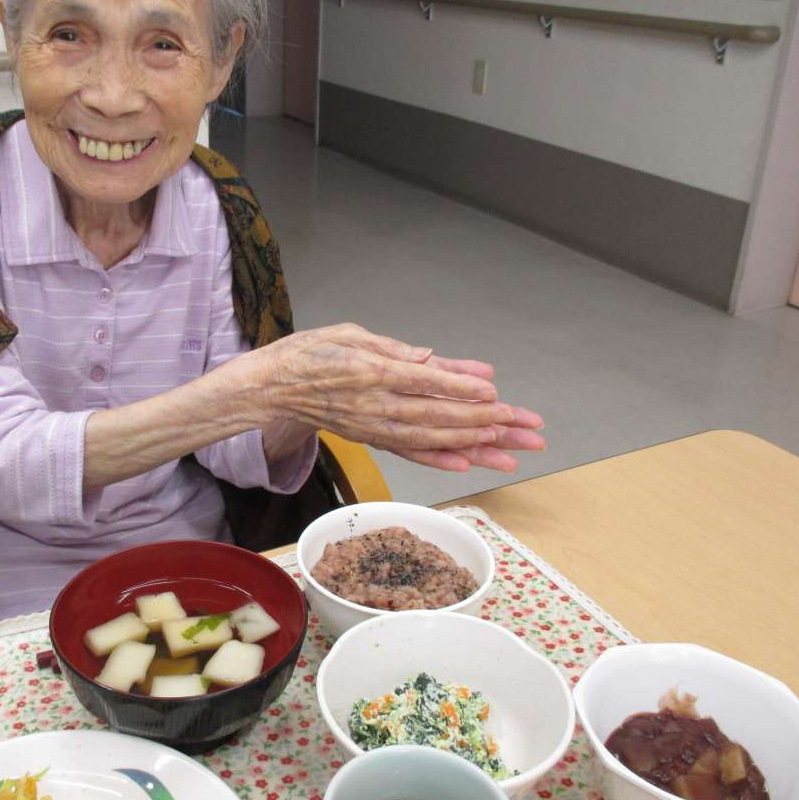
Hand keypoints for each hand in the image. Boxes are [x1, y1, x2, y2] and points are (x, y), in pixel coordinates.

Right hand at [248, 324, 543, 470]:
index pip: (423, 381)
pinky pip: (410, 452)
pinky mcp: (372, 438)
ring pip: (432, 439)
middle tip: (525, 425)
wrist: (273, 389)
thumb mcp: (349, 334)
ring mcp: (374, 426)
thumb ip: (392, 348)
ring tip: (513, 450)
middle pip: (438, 416)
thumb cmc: (310, 354)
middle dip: (486, 422)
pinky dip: (440, 460)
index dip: (460, 388)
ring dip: (475, 445)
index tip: (494, 392)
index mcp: (369, 371)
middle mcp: (374, 404)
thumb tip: (432, 358)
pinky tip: (468, 465)